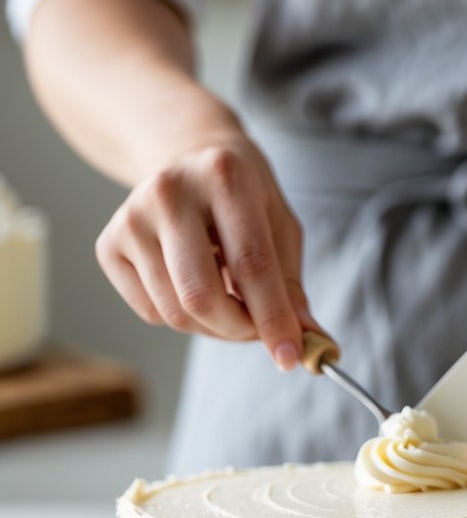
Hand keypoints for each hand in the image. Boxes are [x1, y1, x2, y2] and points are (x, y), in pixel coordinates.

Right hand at [95, 133, 320, 368]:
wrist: (187, 160)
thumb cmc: (244, 199)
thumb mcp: (280, 227)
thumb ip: (291, 286)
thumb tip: (307, 344)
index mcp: (224, 176)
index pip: (251, 265)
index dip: (273, 319)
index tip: (291, 358)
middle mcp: (168, 192)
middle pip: (201, 296)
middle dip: (238, 330)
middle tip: (258, 332)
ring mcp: (131, 218)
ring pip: (175, 313)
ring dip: (213, 327)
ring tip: (229, 299)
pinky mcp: (108, 245)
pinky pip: (151, 313)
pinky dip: (182, 317)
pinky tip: (194, 283)